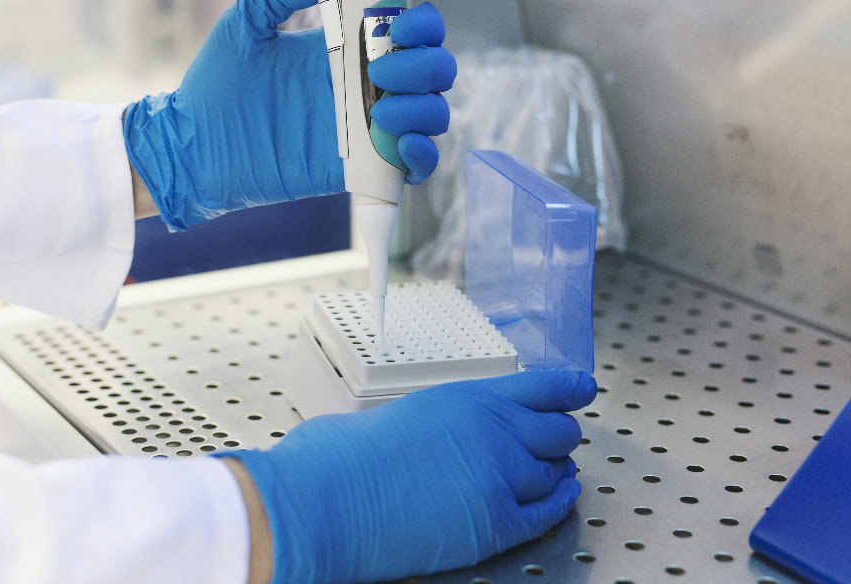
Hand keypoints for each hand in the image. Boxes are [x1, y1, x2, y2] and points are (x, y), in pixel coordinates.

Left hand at [123, 0, 456, 230]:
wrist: (192, 146)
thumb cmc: (214, 83)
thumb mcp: (244, 22)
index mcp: (347, 47)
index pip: (411, 30)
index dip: (422, 24)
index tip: (401, 26)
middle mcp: (365, 85)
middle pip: (433, 71)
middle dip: (424, 65)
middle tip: (382, 71)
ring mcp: (365, 129)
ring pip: (431, 115)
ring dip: (423, 108)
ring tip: (382, 110)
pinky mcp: (358, 170)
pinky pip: (413, 166)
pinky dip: (423, 156)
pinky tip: (402, 145)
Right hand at [216, 370, 596, 583]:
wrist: (328, 501)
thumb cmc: (340, 457)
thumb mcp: (390, 414)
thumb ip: (425, 420)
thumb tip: (416, 433)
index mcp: (465, 396)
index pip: (541, 385)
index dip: (569, 388)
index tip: (581, 387)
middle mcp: (492, 431)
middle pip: (558, 430)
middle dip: (558, 434)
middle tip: (554, 437)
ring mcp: (500, 477)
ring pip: (555, 471)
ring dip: (555, 470)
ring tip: (554, 470)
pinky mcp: (498, 522)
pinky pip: (548, 513)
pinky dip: (559, 504)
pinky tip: (560, 498)